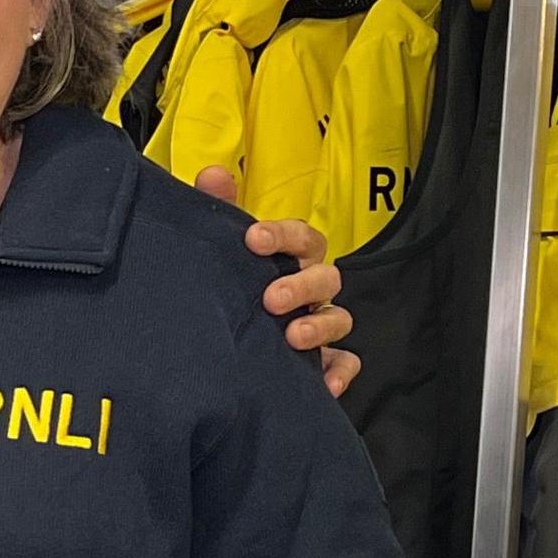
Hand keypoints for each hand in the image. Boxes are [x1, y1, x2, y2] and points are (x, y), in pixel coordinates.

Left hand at [195, 166, 358, 398]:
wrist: (212, 338)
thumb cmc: (229, 278)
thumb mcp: (218, 246)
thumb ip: (217, 208)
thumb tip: (213, 174)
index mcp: (289, 257)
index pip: (302, 237)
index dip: (283, 235)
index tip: (254, 239)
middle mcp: (309, 288)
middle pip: (326, 277)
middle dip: (302, 285)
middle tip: (271, 297)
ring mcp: (319, 324)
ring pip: (339, 319)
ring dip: (320, 325)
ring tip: (293, 336)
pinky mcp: (321, 361)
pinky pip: (345, 362)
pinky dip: (341, 370)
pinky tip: (324, 382)